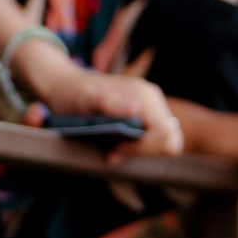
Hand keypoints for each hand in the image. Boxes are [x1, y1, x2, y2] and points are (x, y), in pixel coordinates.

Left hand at [12, 40, 183, 160]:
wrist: (65, 84)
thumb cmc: (72, 94)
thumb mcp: (84, 100)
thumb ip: (108, 104)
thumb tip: (136, 109)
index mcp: (144, 96)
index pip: (165, 136)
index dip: (143, 150)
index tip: (114, 151)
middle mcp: (153, 98)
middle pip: (171, 139)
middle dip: (147, 154)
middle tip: (115, 153)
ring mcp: (151, 104)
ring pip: (167, 139)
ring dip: (144, 151)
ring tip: (115, 149)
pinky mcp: (146, 111)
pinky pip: (157, 136)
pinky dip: (142, 147)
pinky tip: (119, 145)